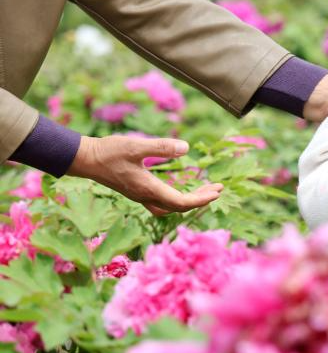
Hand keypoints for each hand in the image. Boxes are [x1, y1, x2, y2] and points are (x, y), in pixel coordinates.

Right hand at [67, 135, 223, 215]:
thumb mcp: (136, 146)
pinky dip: (174, 199)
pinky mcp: (134, 191)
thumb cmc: (108, 151)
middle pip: (179, 206)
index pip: (182, 202)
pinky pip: (159, 203)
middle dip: (200, 199)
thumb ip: (161, 147)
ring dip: (188, 201)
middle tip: (218, 189)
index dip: (202, 199)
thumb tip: (186, 148)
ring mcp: (139, 195)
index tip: (218, 191)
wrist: (84, 159)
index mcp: (149, 189)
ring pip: (169, 207)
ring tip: (204, 191)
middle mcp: (145, 196)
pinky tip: (178, 190)